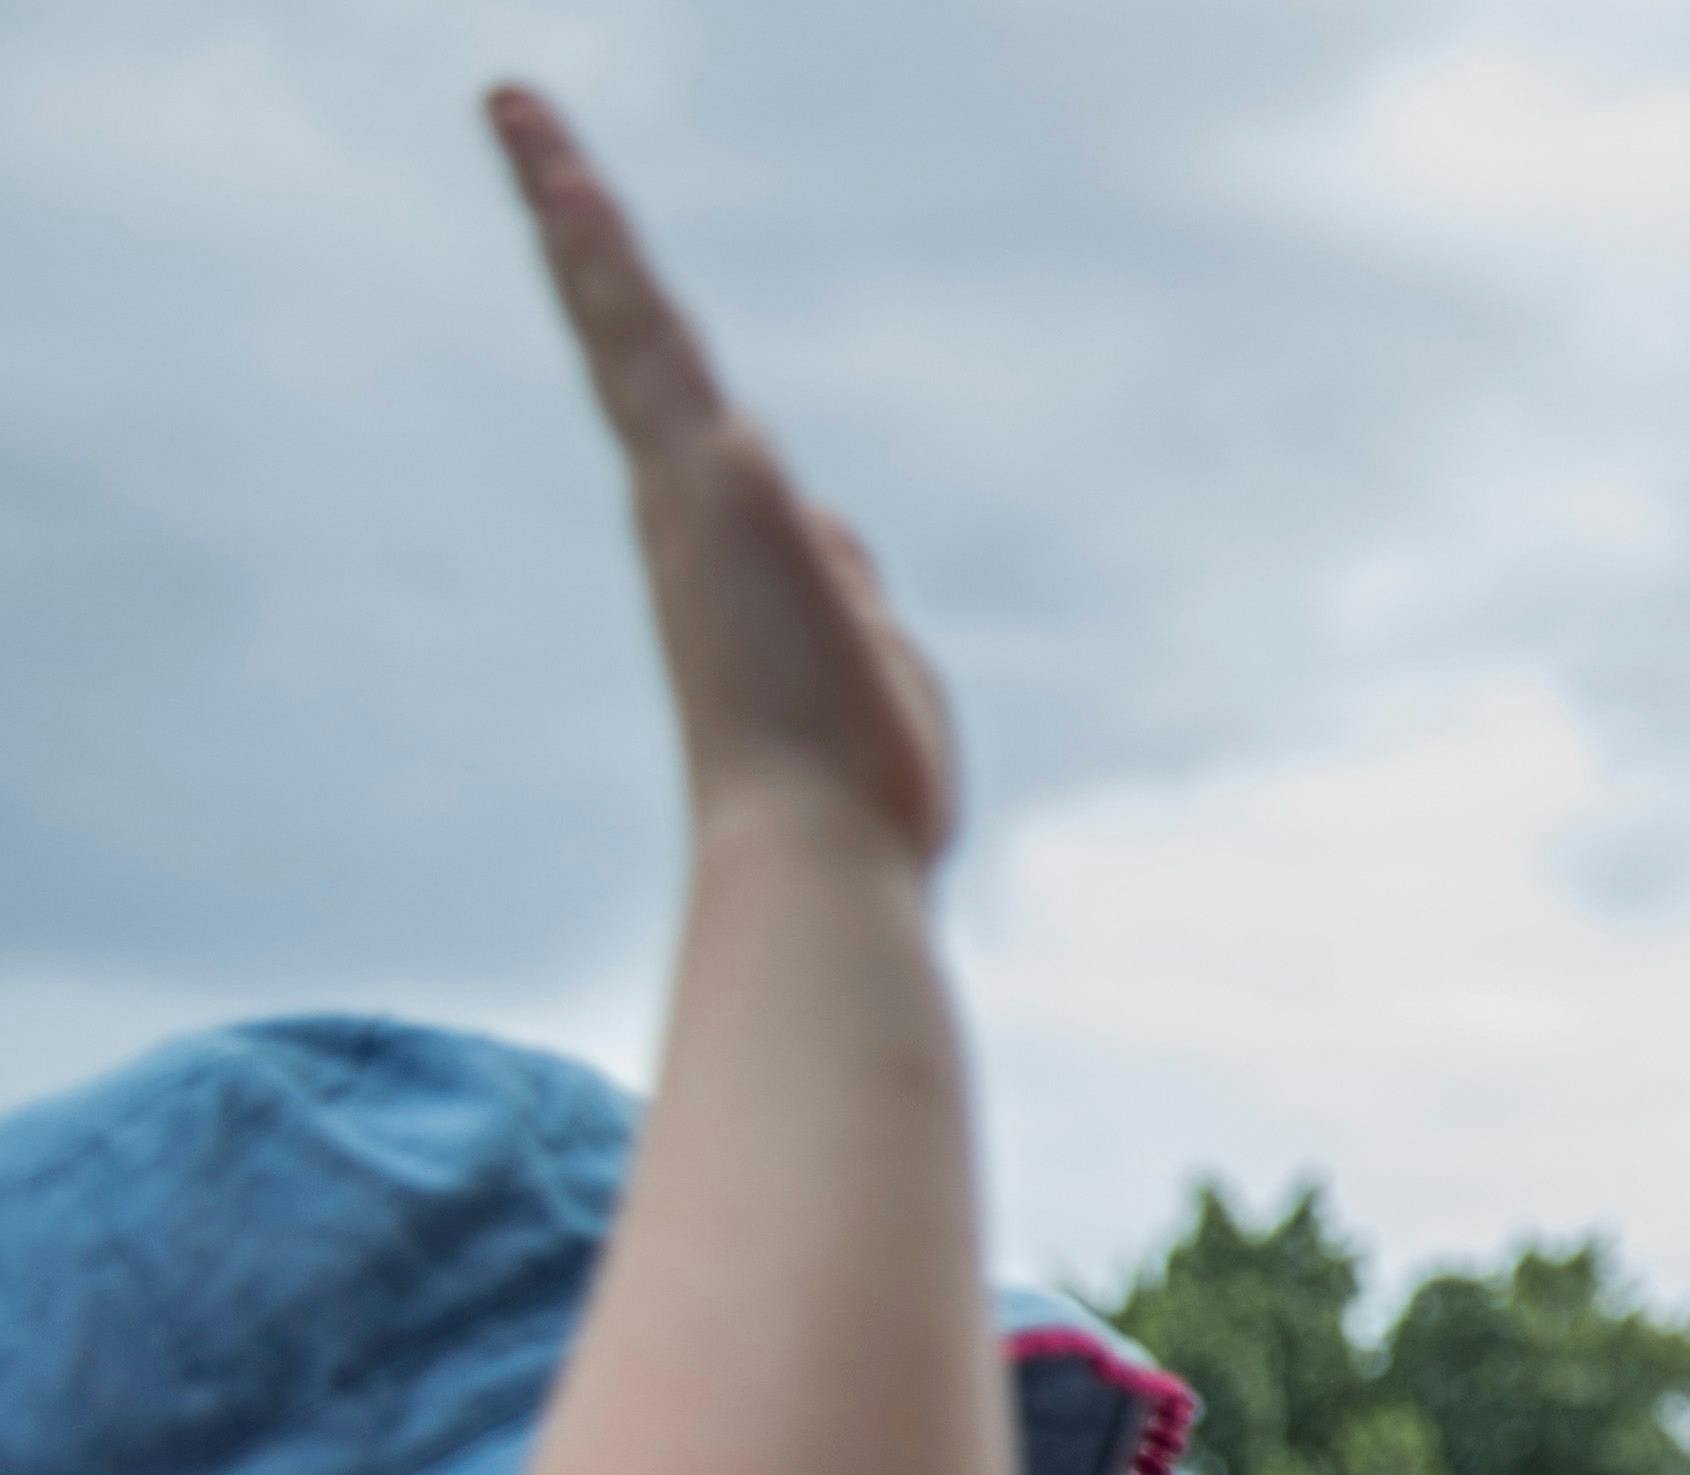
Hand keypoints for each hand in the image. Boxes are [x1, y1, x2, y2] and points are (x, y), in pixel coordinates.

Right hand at [488, 86, 956, 866]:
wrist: (815, 848)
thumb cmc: (855, 793)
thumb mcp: (870, 664)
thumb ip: (847, 591)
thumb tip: (837, 540)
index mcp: (727, 550)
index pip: (681, 418)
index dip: (648, 347)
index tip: (617, 287)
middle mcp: (687, 511)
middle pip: (627, 347)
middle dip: (581, 247)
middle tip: (524, 136)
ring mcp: (692, 490)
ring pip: (625, 325)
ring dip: (574, 215)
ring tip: (521, 114)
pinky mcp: (711, 477)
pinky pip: (647, 345)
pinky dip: (603, 263)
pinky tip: (567, 183)